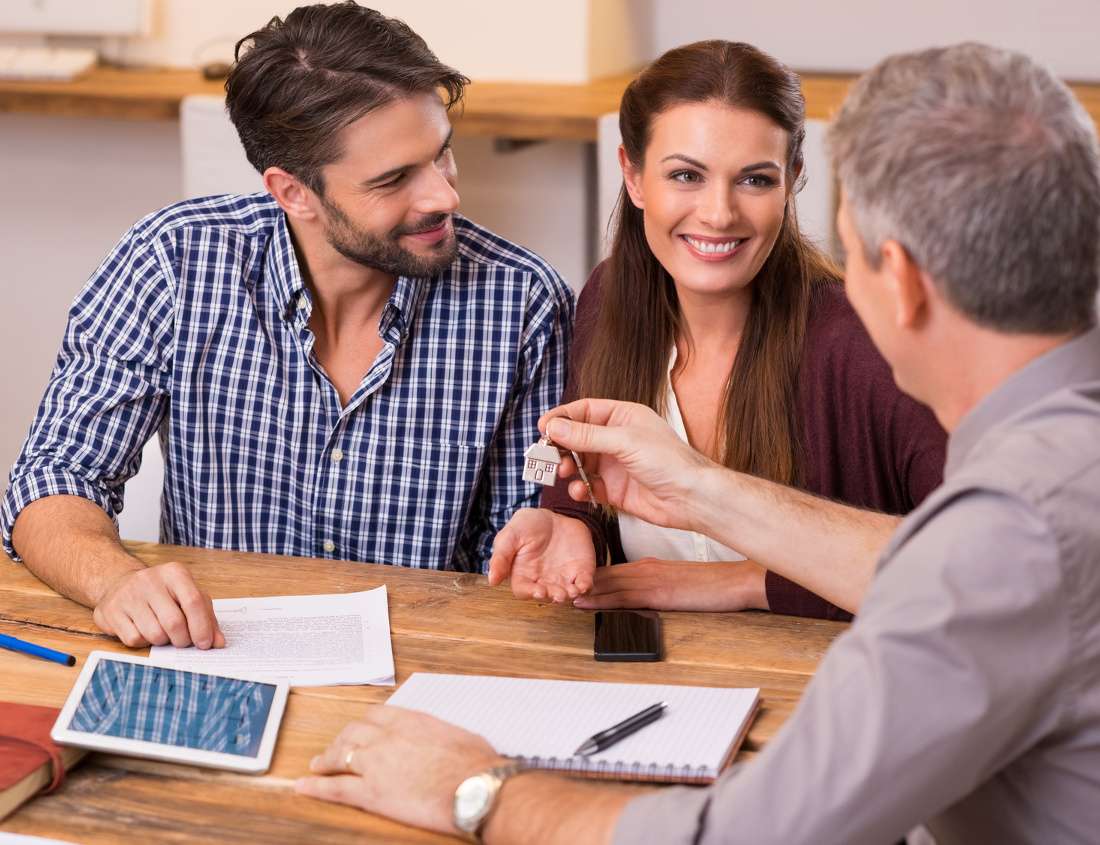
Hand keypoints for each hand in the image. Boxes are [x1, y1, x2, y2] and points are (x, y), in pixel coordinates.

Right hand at [92, 561, 224, 648]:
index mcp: (175, 573)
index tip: (205, 644)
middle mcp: (150, 580)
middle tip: (183, 642)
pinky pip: (134, 640)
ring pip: (155, 634)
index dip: (202, 627)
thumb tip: (218, 643)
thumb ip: (206, 617)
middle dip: (183, 640)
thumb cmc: (161, 593)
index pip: (194, 602)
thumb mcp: (186, 595)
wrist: (118, 583)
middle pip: (174, 622)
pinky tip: (143, 631)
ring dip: (163, 641)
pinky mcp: (111, 611)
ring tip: (162, 633)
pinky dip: (144, 643)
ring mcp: (128, 595)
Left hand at [296, 705, 504, 835]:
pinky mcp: (371, 792)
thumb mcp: (460, 737)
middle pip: (354, 732)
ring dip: (326, 759)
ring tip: (317, 765)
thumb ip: (442, 736)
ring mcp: (376, 763)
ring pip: (341, 755)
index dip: (363, 723)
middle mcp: (388, 736)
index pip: (376, 714)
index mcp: (411, 720)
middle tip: (336, 748)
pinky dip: (316, 786)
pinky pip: (336, 787)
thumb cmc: (477, 764)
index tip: (360, 729)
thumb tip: (448, 743)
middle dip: (342, 740)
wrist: (476, 786)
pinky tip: (304, 786)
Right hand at [488, 509, 595, 601]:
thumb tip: (492, 580)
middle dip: (555, 596)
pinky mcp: (581, 571)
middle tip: (559, 594)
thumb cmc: (526, 526)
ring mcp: (563, 577)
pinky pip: (584, 583)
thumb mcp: (509, 536)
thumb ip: (501, 557)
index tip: (538, 591)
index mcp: (523, 576)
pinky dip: (585, 586)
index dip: (531, 594)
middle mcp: (544, 581)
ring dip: (571, 595)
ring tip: (573, 591)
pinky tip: (584, 585)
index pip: (525, 591)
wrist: (552, 515)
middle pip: (548, 595)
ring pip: (567, 593)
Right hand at [539, 400, 714, 532]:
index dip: (562, 418)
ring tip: (563, 473)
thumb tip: (555, 427)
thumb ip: (587, 435)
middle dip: (560, 446)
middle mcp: (617, 439)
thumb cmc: (669, 461)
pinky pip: (588, 486)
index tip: (543, 428)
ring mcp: (615, 465)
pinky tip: (580, 491)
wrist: (691, 498)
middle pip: (577, 437)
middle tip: (546, 455)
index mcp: (623, 417)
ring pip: (580, 463)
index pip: (584, 411)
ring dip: (568, 468)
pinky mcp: (615, 489)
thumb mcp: (624, 441)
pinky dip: (580, 489)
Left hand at [573, 559, 768, 611]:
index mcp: (646, 565)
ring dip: (581, 590)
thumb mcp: (674, 581)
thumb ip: (653, 586)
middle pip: (602, 575)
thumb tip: (632, 597)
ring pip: (606, 584)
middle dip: (576, 581)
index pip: (608, 571)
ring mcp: (649, 579)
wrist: (734, 582)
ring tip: (556, 594)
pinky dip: (600, 598)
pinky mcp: (657, 593)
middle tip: (550, 587)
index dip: (585, 577)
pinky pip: (622, 596)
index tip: (563, 582)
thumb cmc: (709, 584)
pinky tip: (583, 601)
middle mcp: (643, 569)